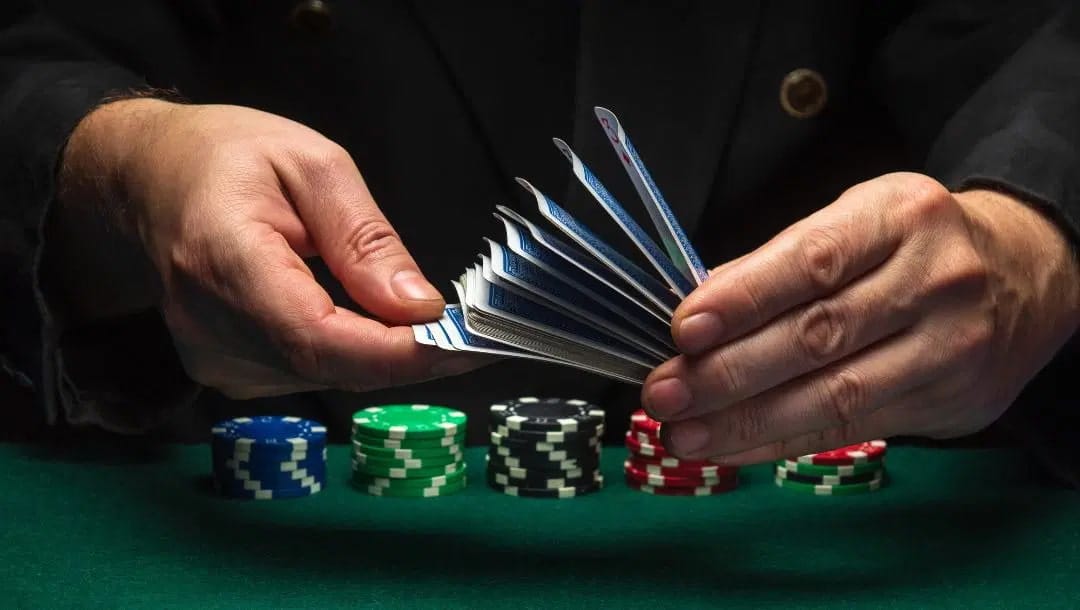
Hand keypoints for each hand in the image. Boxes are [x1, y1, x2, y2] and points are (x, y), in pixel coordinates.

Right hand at [56, 99, 488, 397]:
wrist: (152, 179)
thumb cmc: (232, 157)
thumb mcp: (314, 167)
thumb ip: (365, 240)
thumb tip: (420, 307)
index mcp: (224, 259)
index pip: (316, 336)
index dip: (395, 353)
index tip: (464, 345)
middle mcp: (209, 324)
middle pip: (326, 366)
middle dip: (410, 359)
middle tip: (478, 338)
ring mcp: (211, 356)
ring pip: (322, 378)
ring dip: (386, 360)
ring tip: (437, 329)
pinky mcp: (223, 370)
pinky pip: (306, 375)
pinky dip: (355, 358)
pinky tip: (382, 331)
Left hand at [642, 172, 1079, 462]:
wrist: (1027, 274)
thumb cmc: (912, 243)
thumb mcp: (855, 221)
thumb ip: (777, 262)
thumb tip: (695, 310)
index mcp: (900, 217)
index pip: (813, 262)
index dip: (743, 299)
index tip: (681, 330)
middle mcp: (935, 280)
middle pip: (818, 336)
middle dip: (729, 373)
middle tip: (663, 395)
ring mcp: (951, 347)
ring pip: (835, 395)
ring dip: (747, 422)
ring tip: (683, 435)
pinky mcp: (953, 402)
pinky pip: (853, 430)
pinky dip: (783, 442)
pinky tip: (733, 449)